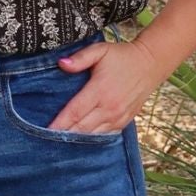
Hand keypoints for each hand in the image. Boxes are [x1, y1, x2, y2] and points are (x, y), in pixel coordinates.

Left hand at [46, 35, 161, 133]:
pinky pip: (104, 136)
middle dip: (63, 135)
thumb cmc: (122, 56)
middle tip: (45, 141)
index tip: (45, 130)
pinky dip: (91, 140)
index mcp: (100, 90)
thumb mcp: (101, 50)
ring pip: (92, 135)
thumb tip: (61, 64)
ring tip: (58, 144)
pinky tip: (79, 142)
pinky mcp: (124, 122)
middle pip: (81, 128)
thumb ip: (80, 57)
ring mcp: (118, 117)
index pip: (74, 111)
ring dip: (76, 140)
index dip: (59, 123)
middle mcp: (110, 107)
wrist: (150, 64)